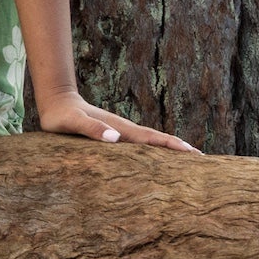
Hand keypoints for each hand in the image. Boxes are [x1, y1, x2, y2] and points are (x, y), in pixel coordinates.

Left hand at [37, 91, 199, 152]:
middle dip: (178, 148)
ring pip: (150, 141)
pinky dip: (153, 149)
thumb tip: (115, 138)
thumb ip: (92, 129)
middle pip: (157, 139)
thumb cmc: (61, 116)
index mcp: (119, 128)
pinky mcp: (113, 134)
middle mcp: (123, 129)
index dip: (172, 145)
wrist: (56, 100)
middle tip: (202, 158)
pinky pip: (138, 144)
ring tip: (187, 158)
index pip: (151, 138)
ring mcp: (120, 131)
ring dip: (168, 149)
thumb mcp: (73, 123)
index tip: (193, 152)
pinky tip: (155, 157)